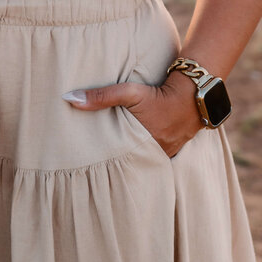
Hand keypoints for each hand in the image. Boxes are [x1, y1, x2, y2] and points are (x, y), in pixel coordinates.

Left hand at [62, 69, 201, 157]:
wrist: (191, 96)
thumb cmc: (157, 94)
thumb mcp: (129, 92)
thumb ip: (101, 96)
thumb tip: (70, 99)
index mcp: (140, 145)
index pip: (116, 160)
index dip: (103, 162)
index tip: (87, 164)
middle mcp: (152, 154)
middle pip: (128, 163)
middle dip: (115, 164)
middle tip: (95, 169)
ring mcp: (163, 155)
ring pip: (142, 161)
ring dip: (131, 160)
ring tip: (113, 166)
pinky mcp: (171, 151)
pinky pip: (154, 158)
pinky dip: (144, 156)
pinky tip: (135, 157)